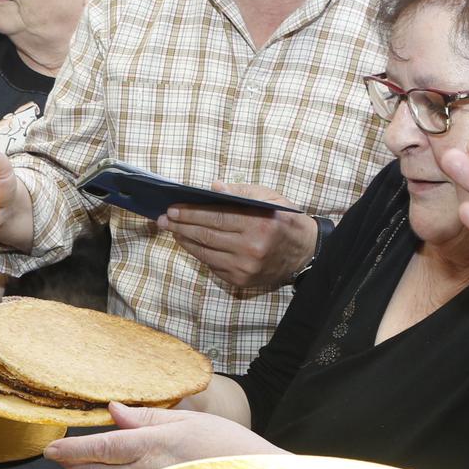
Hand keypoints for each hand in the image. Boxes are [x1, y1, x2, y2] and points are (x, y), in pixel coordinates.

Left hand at [44, 403, 274, 468]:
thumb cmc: (227, 447)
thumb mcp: (187, 421)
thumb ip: (146, 418)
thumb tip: (113, 412)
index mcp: (153, 446)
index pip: (101, 449)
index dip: (71, 450)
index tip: (50, 450)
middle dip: (73, 466)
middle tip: (58, 456)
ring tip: (88, 463)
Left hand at [157, 183, 317, 291]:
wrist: (304, 253)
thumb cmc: (284, 220)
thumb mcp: (270, 198)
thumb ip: (241, 192)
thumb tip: (213, 188)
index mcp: (260, 223)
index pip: (216, 217)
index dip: (191, 213)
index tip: (172, 208)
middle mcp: (252, 248)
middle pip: (207, 235)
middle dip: (181, 225)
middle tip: (163, 219)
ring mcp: (245, 267)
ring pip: (205, 252)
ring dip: (184, 240)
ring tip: (171, 229)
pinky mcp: (241, 281)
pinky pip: (212, 265)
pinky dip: (197, 253)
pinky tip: (188, 242)